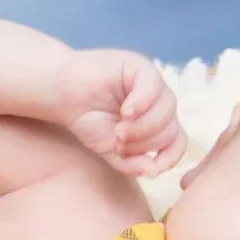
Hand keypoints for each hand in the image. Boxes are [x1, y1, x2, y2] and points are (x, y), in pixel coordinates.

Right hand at [54, 48, 185, 177]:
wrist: (62, 94)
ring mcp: (152, 84)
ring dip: (142, 127)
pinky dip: (142, 103)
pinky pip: (154, 86)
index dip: (170, 157)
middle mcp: (159, 102)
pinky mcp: (140, 66)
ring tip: (117, 130)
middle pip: (170, 129)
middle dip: (144, 144)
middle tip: (118, 142)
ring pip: (167, 111)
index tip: (153, 168)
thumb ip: (131, 164)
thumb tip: (154, 172)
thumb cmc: (87, 120)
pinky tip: (125, 111)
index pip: (177, 141)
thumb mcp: (110, 150)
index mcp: (156, 122)